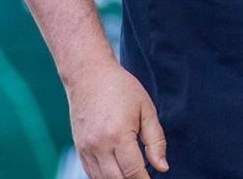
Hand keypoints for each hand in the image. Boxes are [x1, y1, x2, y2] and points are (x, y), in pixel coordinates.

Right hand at [67, 60, 168, 178]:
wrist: (88, 74)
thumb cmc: (120, 87)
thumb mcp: (146, 109)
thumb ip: (156, 141)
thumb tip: (162, 168)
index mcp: (118, 135)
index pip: (133, 172)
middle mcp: (99, 145)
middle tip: (144, 177)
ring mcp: (86, 148)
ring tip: (132, 174)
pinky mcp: (80, 148)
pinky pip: (91, 173)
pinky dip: (104, 178)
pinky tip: (117, 172)